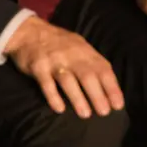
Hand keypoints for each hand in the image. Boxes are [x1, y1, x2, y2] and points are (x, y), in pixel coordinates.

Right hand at [2, 16, 123, 118]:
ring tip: (86, 114)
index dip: (111, 87)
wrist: (28, 31)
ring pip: (68, 81)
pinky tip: (59, 109)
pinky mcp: (38, 67)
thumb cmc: (59, 43)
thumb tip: (108, 86)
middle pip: (87, 76)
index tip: (118, 104)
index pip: (103, 69)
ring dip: (78, 98)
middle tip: (104, 112)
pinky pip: (46, 83)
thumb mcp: (79, 46)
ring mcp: (54, 61)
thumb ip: (92, 62)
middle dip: (97, 95)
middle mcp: (72, 55)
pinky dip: (53, 96)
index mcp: (85, 51)